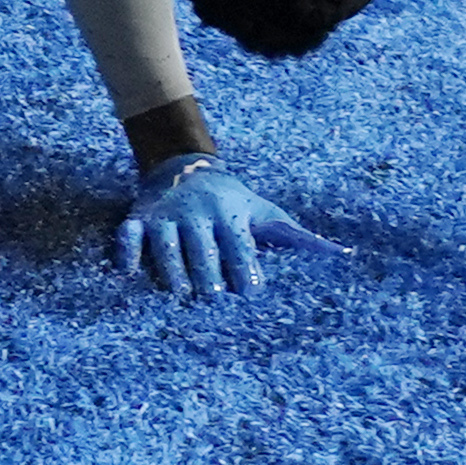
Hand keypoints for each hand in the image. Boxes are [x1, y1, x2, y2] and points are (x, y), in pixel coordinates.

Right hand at [117, 152, 324, 295]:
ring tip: (182, 296)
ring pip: (166, 245)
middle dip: (209, 273)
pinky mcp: (140, 217)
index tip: (251, 291)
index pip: (239, 243)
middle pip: (202, 247)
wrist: (183, 165)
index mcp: (230, 212)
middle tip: (214, 299)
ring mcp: (167, 215)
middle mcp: (197, 212)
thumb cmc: (231, 200)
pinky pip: (129, 235)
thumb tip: (338, 253)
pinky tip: (129, 274)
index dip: (245, 266)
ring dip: (173, 270)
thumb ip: (291, 233)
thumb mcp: (260, 209)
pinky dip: (127, 253)